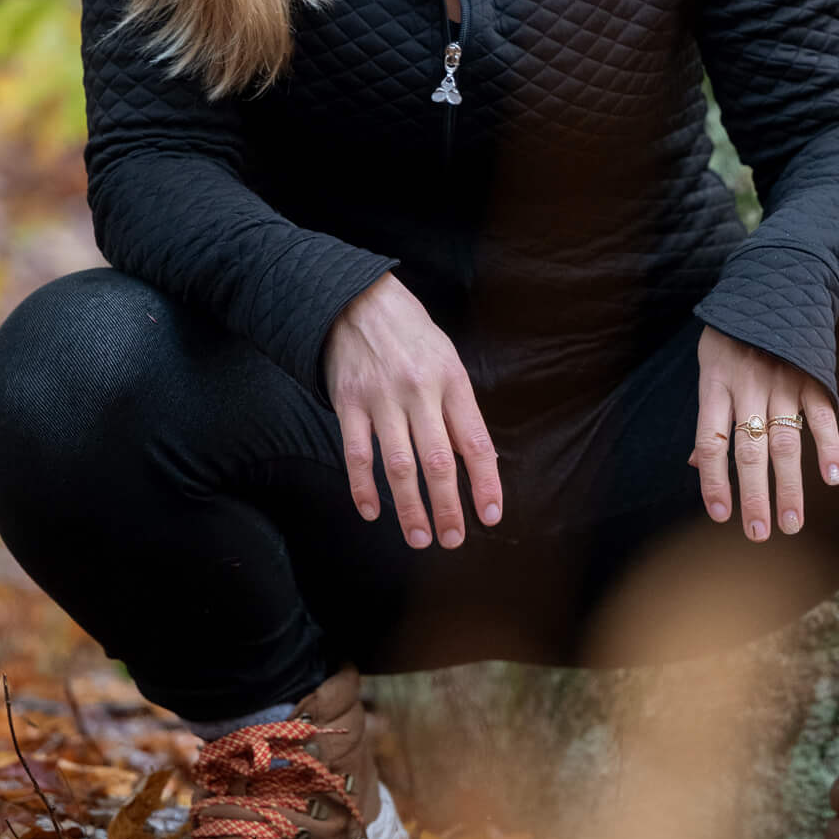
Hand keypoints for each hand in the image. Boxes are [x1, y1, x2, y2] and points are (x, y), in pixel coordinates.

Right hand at [324, 271, 502, 550]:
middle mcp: (418, 390)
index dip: (485, 482)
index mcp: (451, 380)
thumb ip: (456, 408)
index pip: (475, 441)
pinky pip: (357, 454)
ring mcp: (381, 398)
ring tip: (420, 537)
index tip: (490, 516)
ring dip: (409, 507)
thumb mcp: (446, 359)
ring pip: (398, 465)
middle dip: (448, 506)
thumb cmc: (410, 335)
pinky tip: (372, 511)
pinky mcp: (348, 403)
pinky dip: (363, 488)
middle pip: (438, 460)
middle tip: (452, 539)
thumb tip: (471, 462)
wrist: (356, 299)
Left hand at [690, 325, 838, 541]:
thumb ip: (707, 414)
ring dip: (790, 486)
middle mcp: (748, 387)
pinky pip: (822, 417)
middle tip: (759, 533)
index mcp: (716, 384)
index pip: (711, 441)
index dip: (714, 480)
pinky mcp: (812, 378)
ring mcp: (783, 382)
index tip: (721, 516)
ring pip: (785, 443)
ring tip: (792, 523)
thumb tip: (695, 463)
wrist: (773, 286)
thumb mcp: (708, 365)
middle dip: (755, 496)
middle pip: (750, 451)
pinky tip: (833, 477)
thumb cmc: (733, 335)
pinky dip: (830, 447)